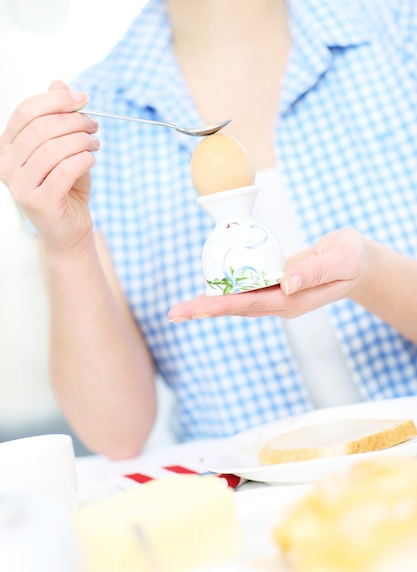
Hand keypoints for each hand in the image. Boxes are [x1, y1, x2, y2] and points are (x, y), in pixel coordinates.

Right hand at [0, 80, 99, 252]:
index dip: (56, 100)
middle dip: (75, 121)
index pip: (26, 111)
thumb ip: (58, 116)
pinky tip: (91, 160)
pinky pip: (66, 170)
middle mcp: (5, 165)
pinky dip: (84, 160)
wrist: (68, 228)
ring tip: (95, 143)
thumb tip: (59, 83)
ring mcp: (19, 185)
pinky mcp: (38, 202)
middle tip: (94, 125)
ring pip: (54, 148)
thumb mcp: (62, 146)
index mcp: (6, 146)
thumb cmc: (65, 186)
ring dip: (82, 140)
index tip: (83, 98)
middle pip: (42, 128)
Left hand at [168, 229, 368, 320]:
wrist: (355, 260)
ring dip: (208, 305)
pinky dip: (221, 292)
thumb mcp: (340, 260)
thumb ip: (315, 272)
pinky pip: (243, 291)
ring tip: (179, 310)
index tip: (199, 307)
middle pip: (238, 308)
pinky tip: (204, 292)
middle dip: (205, 309)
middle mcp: (281, 303)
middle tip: (174, 314)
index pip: (254, 304)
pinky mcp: (271, 286)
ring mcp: (275, 297)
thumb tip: (285, 284)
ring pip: (237, 302)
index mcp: (295, 301)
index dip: (225, 305)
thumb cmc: (350, 257)